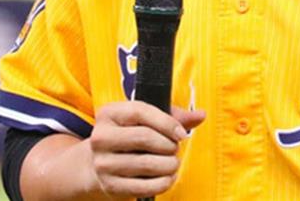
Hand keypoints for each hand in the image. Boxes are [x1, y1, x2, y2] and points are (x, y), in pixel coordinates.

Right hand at [84, 101, 205, 198]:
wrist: (98, 164)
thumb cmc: (128, 137)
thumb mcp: (145, 120)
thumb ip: (173, 116)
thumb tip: (201, 115)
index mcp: (108, 114)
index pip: (140, 112)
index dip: (166, 122)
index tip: (181, 133)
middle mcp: (101, 137)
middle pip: (144, 138)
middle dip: (168, 145)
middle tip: (174, 149)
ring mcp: (103, 163)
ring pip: (147, 164)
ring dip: (169, 165)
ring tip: (172, 163)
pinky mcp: (110, 185)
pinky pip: (145, 186)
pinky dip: (164, 182)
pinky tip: (168, 177)